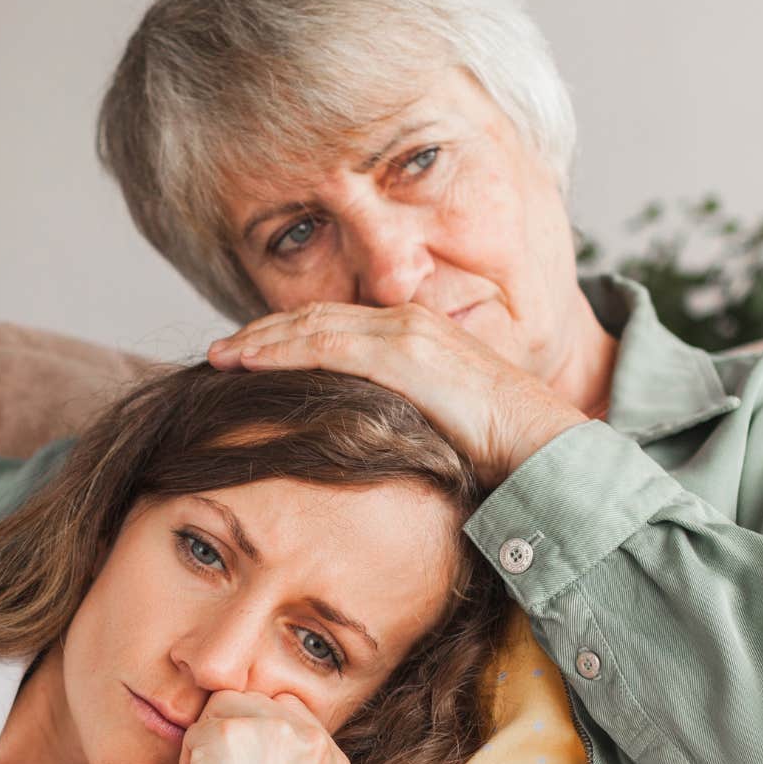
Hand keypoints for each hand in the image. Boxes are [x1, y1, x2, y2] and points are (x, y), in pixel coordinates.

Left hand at [129, 690, 348, 763]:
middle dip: (230, 739)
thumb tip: (257, 722)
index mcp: (336, 763)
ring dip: (206, 748)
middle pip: (255, 701)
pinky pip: (194, 730)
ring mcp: (275, 733)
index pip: (288, 711)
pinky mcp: (232, 734)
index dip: (256, 742)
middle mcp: (314, 742)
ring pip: (222, 708)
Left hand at [207, 302, 589, 485]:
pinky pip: (327, 345)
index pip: (335, 325)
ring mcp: (405, 333)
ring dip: (260, 340)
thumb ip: (401, 413)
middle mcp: (406, 322)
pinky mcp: (404, 353)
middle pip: (316, 318)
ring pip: (313, 326)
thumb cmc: (499, 445)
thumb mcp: (437, 421)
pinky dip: (282, 350)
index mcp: (414, 334)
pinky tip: (250, 362)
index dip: (286, 336)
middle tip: (218, 352)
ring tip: (221, 357)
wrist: (543, 442)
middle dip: (262, 333)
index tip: (247, 354)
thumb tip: (365, 434)